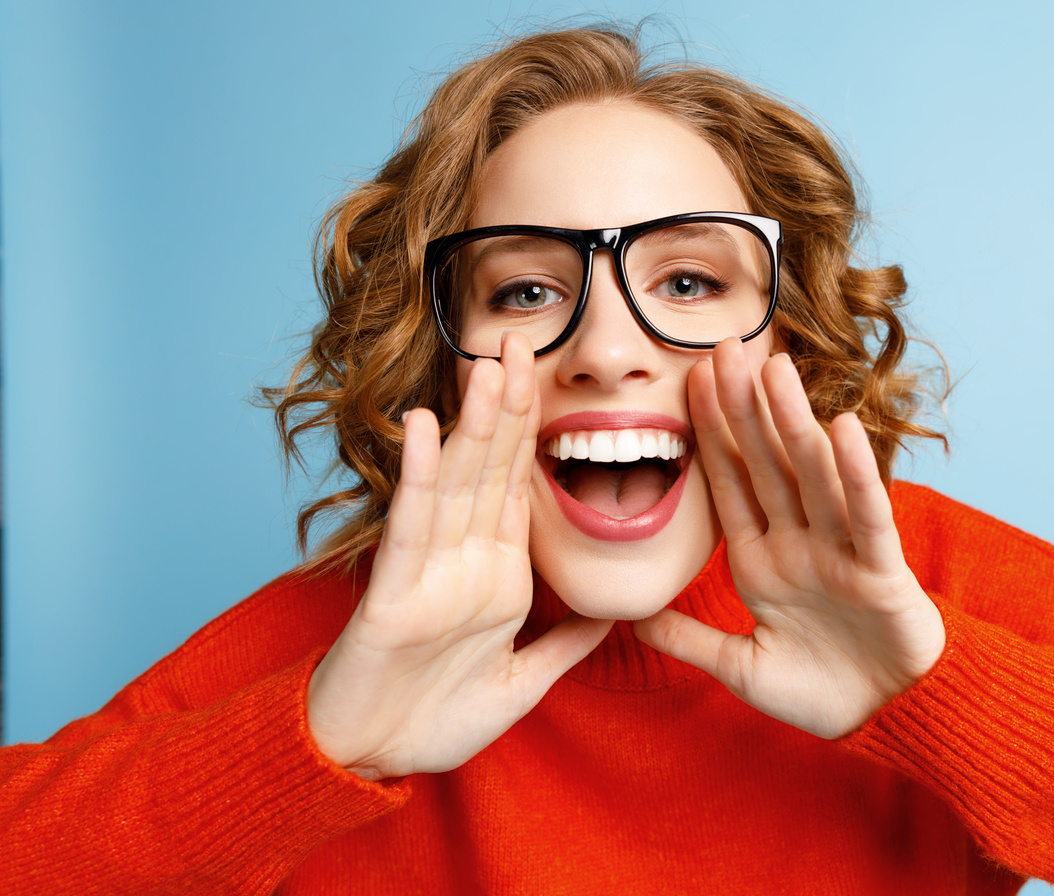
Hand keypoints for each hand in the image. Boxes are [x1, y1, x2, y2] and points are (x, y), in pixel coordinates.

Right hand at [307, 332, 612, 779]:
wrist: (373, 760)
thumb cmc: (436, 720)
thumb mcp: (523, 679)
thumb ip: (564, 643)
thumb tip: (611, 614)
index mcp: (495, 572)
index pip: (517, 485)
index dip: (531, 431)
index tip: (545, 376)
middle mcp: (462, 558)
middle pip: (489, 466)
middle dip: (506, 404)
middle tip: (519, 340)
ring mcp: (426, 569)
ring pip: (455, 481)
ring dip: (470, 423)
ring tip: (484, 364)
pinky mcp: (392, 593)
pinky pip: (410, 526)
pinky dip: (419, 475)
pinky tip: (426, 427)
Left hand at [633, 339, 944, 738]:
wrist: (884, 722)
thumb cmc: (818, 692)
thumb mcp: (739, 668)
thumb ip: (690, 639)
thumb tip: (633, 621)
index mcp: (761, 560)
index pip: (730, 484)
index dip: (711, 433)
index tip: (692, 380)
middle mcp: (798, 543)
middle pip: (767, 463)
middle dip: (744, 407)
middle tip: (724, 347)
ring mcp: (839, 552)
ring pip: (811, 475)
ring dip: (792, 422)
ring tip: (773, 368)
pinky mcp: (880, 572)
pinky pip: (866, 516)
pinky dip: (854, 475)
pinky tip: (840, 430)